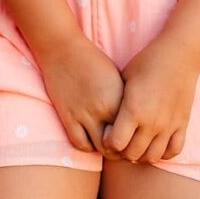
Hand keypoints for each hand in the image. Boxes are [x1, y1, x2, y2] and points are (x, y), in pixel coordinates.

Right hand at [37, 34, 124, 152]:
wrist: (63, 48)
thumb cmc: (92, 60)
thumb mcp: (117, 78)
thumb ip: (126, 102)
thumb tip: (135, 124)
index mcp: (120, 98)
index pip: (135, 131)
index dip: (136, 138)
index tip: (135, 139)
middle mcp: (103, 109)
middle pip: (120, 144)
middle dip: (123, 149)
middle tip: (122, 147)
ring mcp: (84, 114)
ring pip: (101, 148)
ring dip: (105, 150)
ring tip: (107, 144)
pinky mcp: (67, 116)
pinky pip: (81, 143)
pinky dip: (88, 146)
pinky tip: (90, 139)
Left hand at [102, 38, 199, 163]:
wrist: (178, 55)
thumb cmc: (146, 62)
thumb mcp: (123, 78)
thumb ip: (115, 102)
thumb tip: (104, 120)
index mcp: (133, 110)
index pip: (116, 143)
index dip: (108, 142)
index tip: (107, 133)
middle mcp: (151, 122)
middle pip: (132, 154)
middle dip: (122, 151)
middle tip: (120, 142)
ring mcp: (169, 126)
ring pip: (152, 157)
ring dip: (141, 155)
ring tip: (135, 144)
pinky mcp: (182, 125)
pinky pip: (173, 152)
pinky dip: (162, 153)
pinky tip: (154, 144)